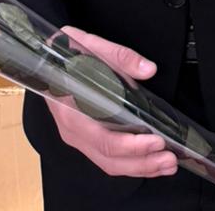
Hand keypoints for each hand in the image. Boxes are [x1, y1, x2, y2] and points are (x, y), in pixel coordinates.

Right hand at [44, 25, 178, 178]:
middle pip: (109, 158)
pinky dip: (131, 163)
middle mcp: (73, 131)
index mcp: (71, 111)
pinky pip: (107, 158)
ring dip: (140, 167)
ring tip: (166, 164)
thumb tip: (148, 69)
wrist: (45, 57)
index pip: (103, 139)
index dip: (131, 145)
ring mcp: (78, 138)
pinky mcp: (85, 138)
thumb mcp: (91, 46)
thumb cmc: (65, 53)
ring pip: (109, 163)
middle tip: (169, 160)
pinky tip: (151, 161)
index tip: (156, 141)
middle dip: (142, 163)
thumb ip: (121, 57)